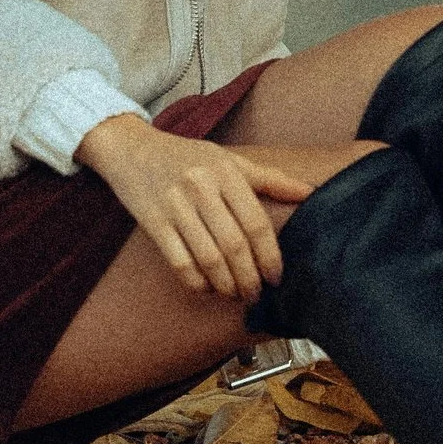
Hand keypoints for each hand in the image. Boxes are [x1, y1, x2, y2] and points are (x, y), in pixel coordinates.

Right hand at [76, 114, 310, 307]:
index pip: (256, 223)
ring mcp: (175, 206)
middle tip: (256, 294)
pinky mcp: (152, 222)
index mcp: (226, 172)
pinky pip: (179, 263)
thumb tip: (310, 192)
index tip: (276, 277)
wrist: (132, 149)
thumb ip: (270, 178)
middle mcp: (201, 187)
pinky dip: (196, 282)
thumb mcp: (229, 160)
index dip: (270, 256)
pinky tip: (207, 287)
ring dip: (226, 285)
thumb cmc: (186, 157)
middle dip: (249, 278)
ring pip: (209, 258)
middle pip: (235, 245)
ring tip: (234, 294)